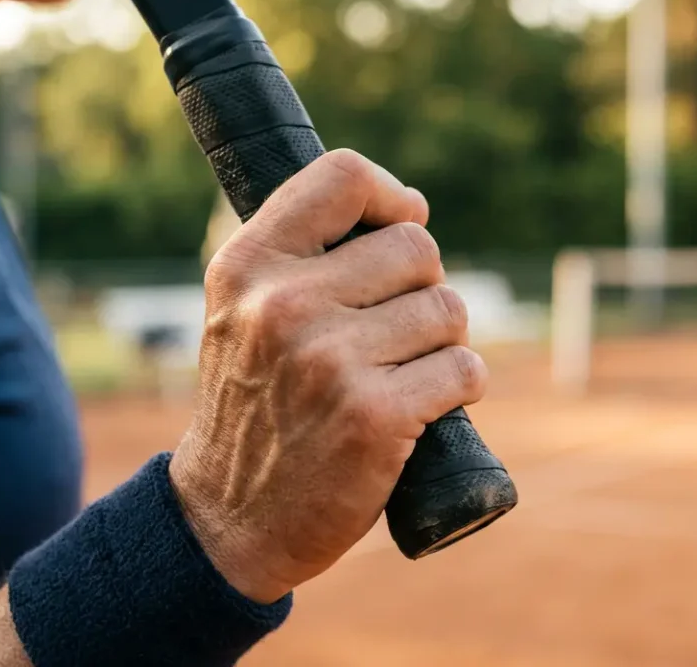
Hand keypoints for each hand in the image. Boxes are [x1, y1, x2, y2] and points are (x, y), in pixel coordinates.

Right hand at [169, 149, 488, 602]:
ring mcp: (329, 361)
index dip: (393, 198)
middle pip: (416, 247)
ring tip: (403, 372)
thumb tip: (411, 210)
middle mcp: (283, 305)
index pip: (344, 177)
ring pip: (449, 309)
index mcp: (248, 266)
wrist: (230, 520)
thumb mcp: (243, 312)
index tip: (404, 224)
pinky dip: (461, 387)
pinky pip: (465, 369)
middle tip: (395, 332)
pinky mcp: (374, 416)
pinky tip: (425, 406)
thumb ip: (302, 254)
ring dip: (443, 341)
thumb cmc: (256, 405)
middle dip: (423, 287)